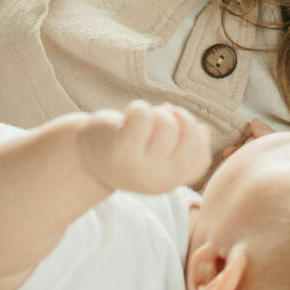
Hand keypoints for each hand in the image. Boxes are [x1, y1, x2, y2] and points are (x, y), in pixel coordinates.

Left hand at [77, 100, 211, 194]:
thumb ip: (185, 148)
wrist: (85, 156)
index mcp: (170, 182)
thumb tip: (204, 132)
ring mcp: (139, 166)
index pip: (201, 157)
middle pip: (189, 136)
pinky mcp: (120, 149)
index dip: (195, 134)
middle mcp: (158, 179)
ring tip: (140, 120)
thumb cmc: (128, 149)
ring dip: (154, 112)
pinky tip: (126, 118)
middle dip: (179, 117)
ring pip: (166, 123)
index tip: (177, 125)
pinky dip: (137, 108)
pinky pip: (143, 115)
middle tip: (162, 115)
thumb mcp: (160, 155)